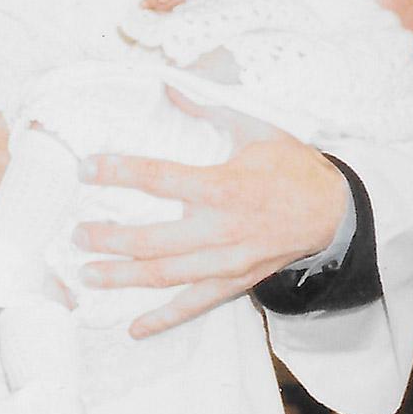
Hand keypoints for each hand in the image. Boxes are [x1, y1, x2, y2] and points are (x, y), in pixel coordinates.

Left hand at [74, 91, 346, 337]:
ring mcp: (227, 261)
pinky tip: (134, 328)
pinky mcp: (236, 282)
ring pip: (166, 275)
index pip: (159, 179)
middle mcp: (222, 228)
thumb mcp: (256, 128)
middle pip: (153, 239)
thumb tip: (167, 84)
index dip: (118, 172)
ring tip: (87, 274)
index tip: (85, 169)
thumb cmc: (293, 167)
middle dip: (109, 239)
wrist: (335, 212)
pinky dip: (164, 319)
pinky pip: (195, 305)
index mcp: (223, 186)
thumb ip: (207, 108)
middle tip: (76, 234)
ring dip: (123, 278)